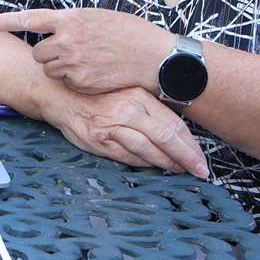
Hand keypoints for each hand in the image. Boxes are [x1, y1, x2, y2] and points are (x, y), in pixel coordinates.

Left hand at [0, 8, 172, 94]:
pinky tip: (94, 74)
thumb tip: (56, 29)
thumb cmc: (129, 34)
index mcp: (71, 18)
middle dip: (48, 55)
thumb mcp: (98, 18)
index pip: (30, 18)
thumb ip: (72, 23)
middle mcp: (67, 39)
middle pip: (38, 52)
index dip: (6, 21)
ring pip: (49, 69)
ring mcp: (72, 62)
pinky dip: (74, 81)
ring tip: (85, 63)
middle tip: (68, 54)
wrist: (152, 57)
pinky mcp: (79, 81)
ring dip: (60, 69)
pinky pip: (65, 83)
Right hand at [42, 85, 207, 177]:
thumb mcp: (126, 88)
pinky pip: (127, 156)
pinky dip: (144, 164)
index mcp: (138, 95)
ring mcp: (111, 126)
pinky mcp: (98, 140)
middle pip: (165, 138)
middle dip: (186, 157)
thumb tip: (177, 128)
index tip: (202, 156)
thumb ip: (149, 106)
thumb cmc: (94, 92)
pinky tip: (155, 166)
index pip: (173, 123)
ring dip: (167, 163)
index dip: (190, 143)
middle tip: (200, 170)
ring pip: (147, 149)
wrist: (58, 92)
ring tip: (180, 170)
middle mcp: (126, 110)